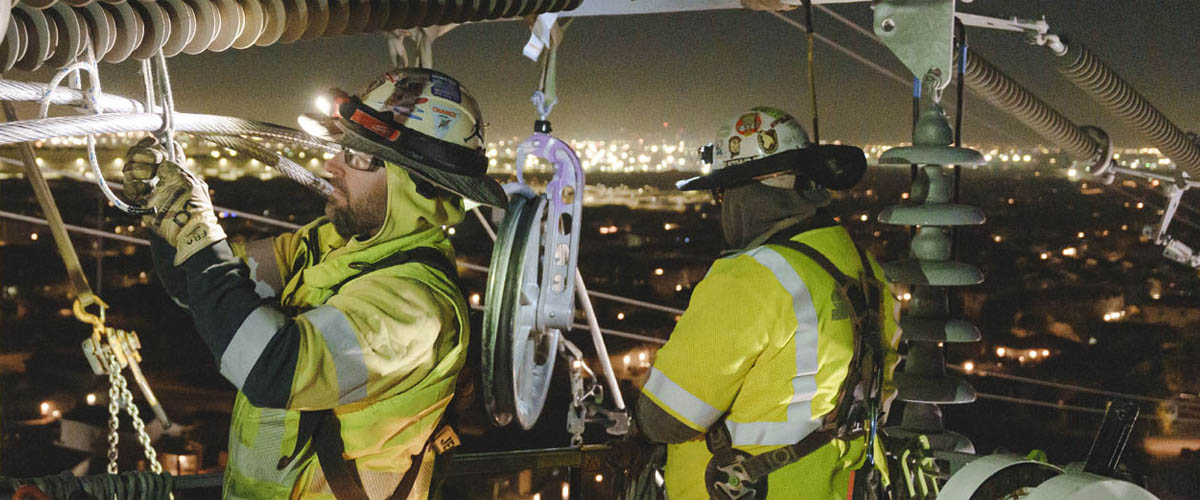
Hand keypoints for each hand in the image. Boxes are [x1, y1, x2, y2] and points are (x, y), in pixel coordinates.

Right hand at [123, 137, 225, 264]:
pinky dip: (134, 185)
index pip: (157, 146)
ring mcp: (149, 185)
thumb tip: (161, 148)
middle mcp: (158, 173)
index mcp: (172, 165)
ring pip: (129, 168)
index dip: (150, 142)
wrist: (188, 227)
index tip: (152, 140)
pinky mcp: (142, 199)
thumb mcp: (185, 178)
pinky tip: (144, 189)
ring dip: (137, 169)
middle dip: (142, 153)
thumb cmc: (193, 203)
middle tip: (155, 161)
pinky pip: (129, 187)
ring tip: (150, 178)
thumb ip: (171, 163)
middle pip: (137, 154)